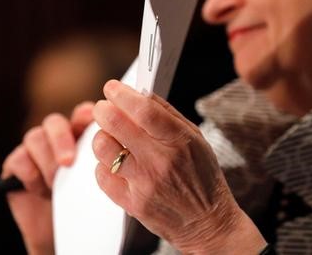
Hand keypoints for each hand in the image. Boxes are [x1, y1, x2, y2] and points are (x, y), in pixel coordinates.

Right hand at [1, 102, 93, 254]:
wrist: (59, 234)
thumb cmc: (84, 207)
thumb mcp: (99, 184)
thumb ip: (102, 163)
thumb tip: (113, 153)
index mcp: (80, 135)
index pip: (81, 114)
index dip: (84, 115)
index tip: (90, 123)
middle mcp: (56, 137)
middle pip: (54, 122)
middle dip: (61, 140)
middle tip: (68, 163)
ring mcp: (34, 150)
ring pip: (35, 137)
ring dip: (46, 162)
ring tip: (55, 185)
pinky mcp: (16, 165)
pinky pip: (18, 159)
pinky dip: (29, 173)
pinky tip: (39, 190)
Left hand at [92, 80, 265, 253]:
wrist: (209, 223)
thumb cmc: (202, 177)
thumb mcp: (196, 139)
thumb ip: (168, 114)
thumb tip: (140, 93)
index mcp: (179, 141)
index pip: (143, 109)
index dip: (122, 94)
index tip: (112, 87)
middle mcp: (160, 161)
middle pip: (115, 124)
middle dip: (103, 109)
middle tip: (103, 108)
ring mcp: (144, 184)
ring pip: (102, 148)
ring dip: (102, 137)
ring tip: (111, 138)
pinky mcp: (132, 203)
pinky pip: (102, 175)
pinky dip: (104, 165)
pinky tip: (116, 164)